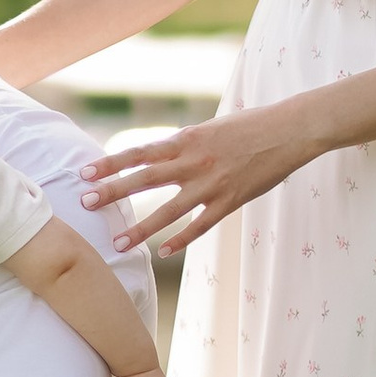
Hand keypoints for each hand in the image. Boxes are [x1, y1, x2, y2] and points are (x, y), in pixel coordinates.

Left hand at [78, 100, 317, 256]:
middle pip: (145, 180)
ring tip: (118, 243)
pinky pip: (200, 225)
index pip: (139, 152)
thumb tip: (160, 153)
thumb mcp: (210, 127)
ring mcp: (212, 184)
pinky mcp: (230, 201)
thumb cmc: (250, 124)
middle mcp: (194, 162)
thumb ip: (184, 143)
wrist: (290, 130)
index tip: (85, 172)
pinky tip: (164, 252)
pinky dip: (181, 239)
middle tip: (86, 203)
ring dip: (141, 228)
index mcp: (187, 139)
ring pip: (168, 210)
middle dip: (113, 193)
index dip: (110, 163)